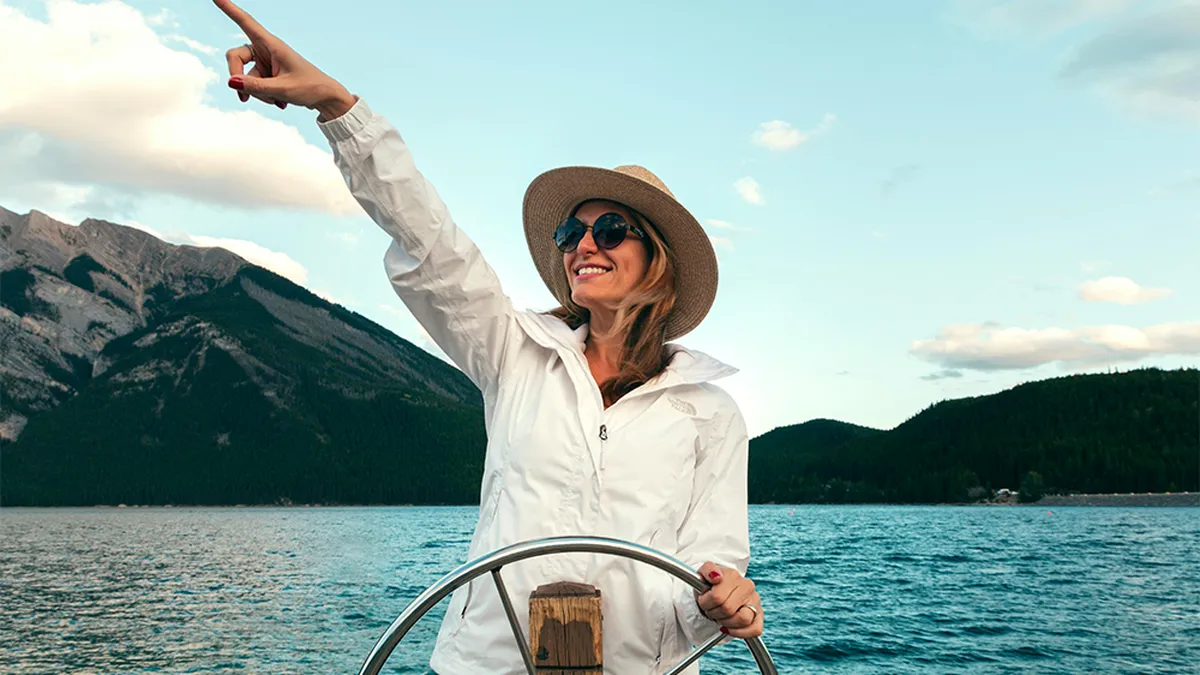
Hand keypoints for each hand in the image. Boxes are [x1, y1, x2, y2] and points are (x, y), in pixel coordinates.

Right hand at [213, 0, 355, 119]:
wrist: (325, 99)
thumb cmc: (309, 88)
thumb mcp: (282, 89)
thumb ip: (256, 87)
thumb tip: (230, 81)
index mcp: (272, 44)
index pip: (246, 22)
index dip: (229, 9)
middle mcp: (265, 50)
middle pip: (235, 57)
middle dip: (237, 77)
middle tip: (244, 97)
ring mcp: (265, 62)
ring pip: (245, 77)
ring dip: (257, 93)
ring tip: (278, 101)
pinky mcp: (266, 74)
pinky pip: (253, 85)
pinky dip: (263, 96)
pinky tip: (280, 103)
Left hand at [695, 562, 763, 638]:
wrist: (716, 593)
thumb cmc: (709, 586)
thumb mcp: (703, 574)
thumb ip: (707, 570)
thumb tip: (716, 576)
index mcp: (733, 575)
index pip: (717, 597)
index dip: (705, 603)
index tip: (703, 600)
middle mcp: (747, 586)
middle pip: (728, 609)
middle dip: (714, 613)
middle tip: (710, 610)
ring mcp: (755, 601)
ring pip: (743, 619)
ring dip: (726, 623)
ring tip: (720, 617)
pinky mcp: (759, 615)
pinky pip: (755, 629)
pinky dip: (740, 632)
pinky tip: (729, 628)